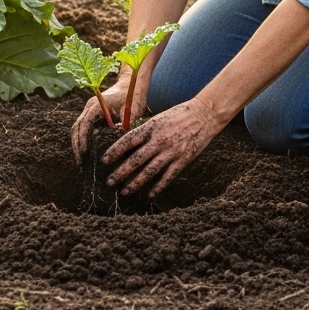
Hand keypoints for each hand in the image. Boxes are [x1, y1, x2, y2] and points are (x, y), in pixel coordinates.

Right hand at [70, 75, 137, 162]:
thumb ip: (127, 122)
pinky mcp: (92, 114)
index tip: (84, 153)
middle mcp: (90, 106)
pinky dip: (81, 140)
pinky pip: (82, 128)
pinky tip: (86, 153)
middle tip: (81, 164)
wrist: (130, 83)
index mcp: (97, 105)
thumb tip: (121, 138)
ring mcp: (89, 110)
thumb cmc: (132, 96)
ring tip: (82, 162)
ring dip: (77, 144)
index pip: (85, 123)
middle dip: (77, 146)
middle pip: (77, 127)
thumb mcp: (133, 109)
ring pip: (77, 128)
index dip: (83, 139)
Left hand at [102, 97, 221, 197]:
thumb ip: (145, 132)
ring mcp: (171, 151)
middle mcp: (159, 140)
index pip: (128, 141)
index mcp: (151, 127)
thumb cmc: (179, 114)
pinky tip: (150, 195)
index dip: (114, 152)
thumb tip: (127, 145)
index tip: (104, 161)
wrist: (204, 114)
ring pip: (149, 171)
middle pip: (135, 159)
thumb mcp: (158, 118)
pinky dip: (158, 187)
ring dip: (135, 183)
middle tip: (109, 182)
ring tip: (125, 191)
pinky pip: (168, 177)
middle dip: (120, 172)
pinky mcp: (183, 159)